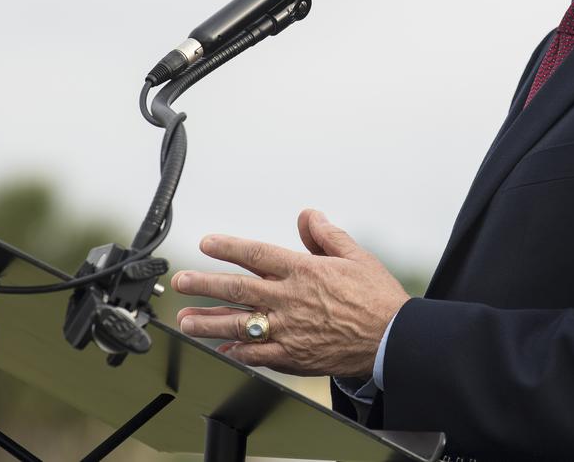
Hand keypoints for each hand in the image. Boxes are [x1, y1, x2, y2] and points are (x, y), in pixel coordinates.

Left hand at [172, 209, 410, 377]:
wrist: (392, 340)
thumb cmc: (377, 298)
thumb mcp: (356, 256)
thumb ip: (326, 235)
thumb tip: (307, 216)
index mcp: (303, 271)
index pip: (256, 255)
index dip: (228, 247)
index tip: (206, 244)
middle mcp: (289, 299)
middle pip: (237, 290)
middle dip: (204, 284)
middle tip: (181, 282)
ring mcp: (288, 330)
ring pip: (239, 325)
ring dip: (208, 322)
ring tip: (185, 320)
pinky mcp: (293, 357)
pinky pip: (257, 355)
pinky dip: (236, 352)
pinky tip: (222, 349)